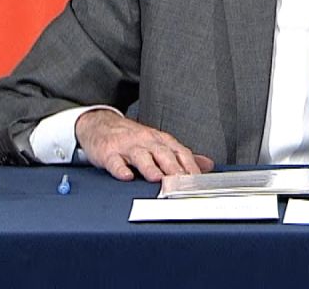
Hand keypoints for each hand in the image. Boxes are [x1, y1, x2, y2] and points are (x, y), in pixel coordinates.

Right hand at [75, 108, 213, 181]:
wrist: (100, 124)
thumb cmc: (132, 138)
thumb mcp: (158, 143)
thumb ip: (181, 156)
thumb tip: (208, 165)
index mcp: (160, 140)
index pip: (180, 152)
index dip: (190, 166)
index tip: (198, 181)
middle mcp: (146, 141)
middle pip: (163, 153)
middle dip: (174, 168)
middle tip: (182, 182)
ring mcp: (127, 146)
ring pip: (141, 156)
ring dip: (150, 167)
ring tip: (157, 179)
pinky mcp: (108, 152)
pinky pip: (115, 161)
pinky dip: (120, 169)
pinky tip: (126, 177)